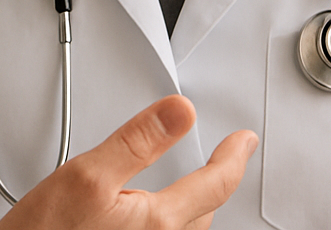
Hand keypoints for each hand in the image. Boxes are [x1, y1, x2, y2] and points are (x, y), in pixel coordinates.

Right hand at [0, 95, 256, 229]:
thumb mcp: (86, 174)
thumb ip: (136, 141)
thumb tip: (179, 112)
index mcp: (158, 223)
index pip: (215, 185)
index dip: (234, 157)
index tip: (244, 141)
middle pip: (203, 213)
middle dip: (213, 185)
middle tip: (222, 160)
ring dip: (189, 208)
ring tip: (189, 187)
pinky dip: (164, 226)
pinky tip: (141, 219)